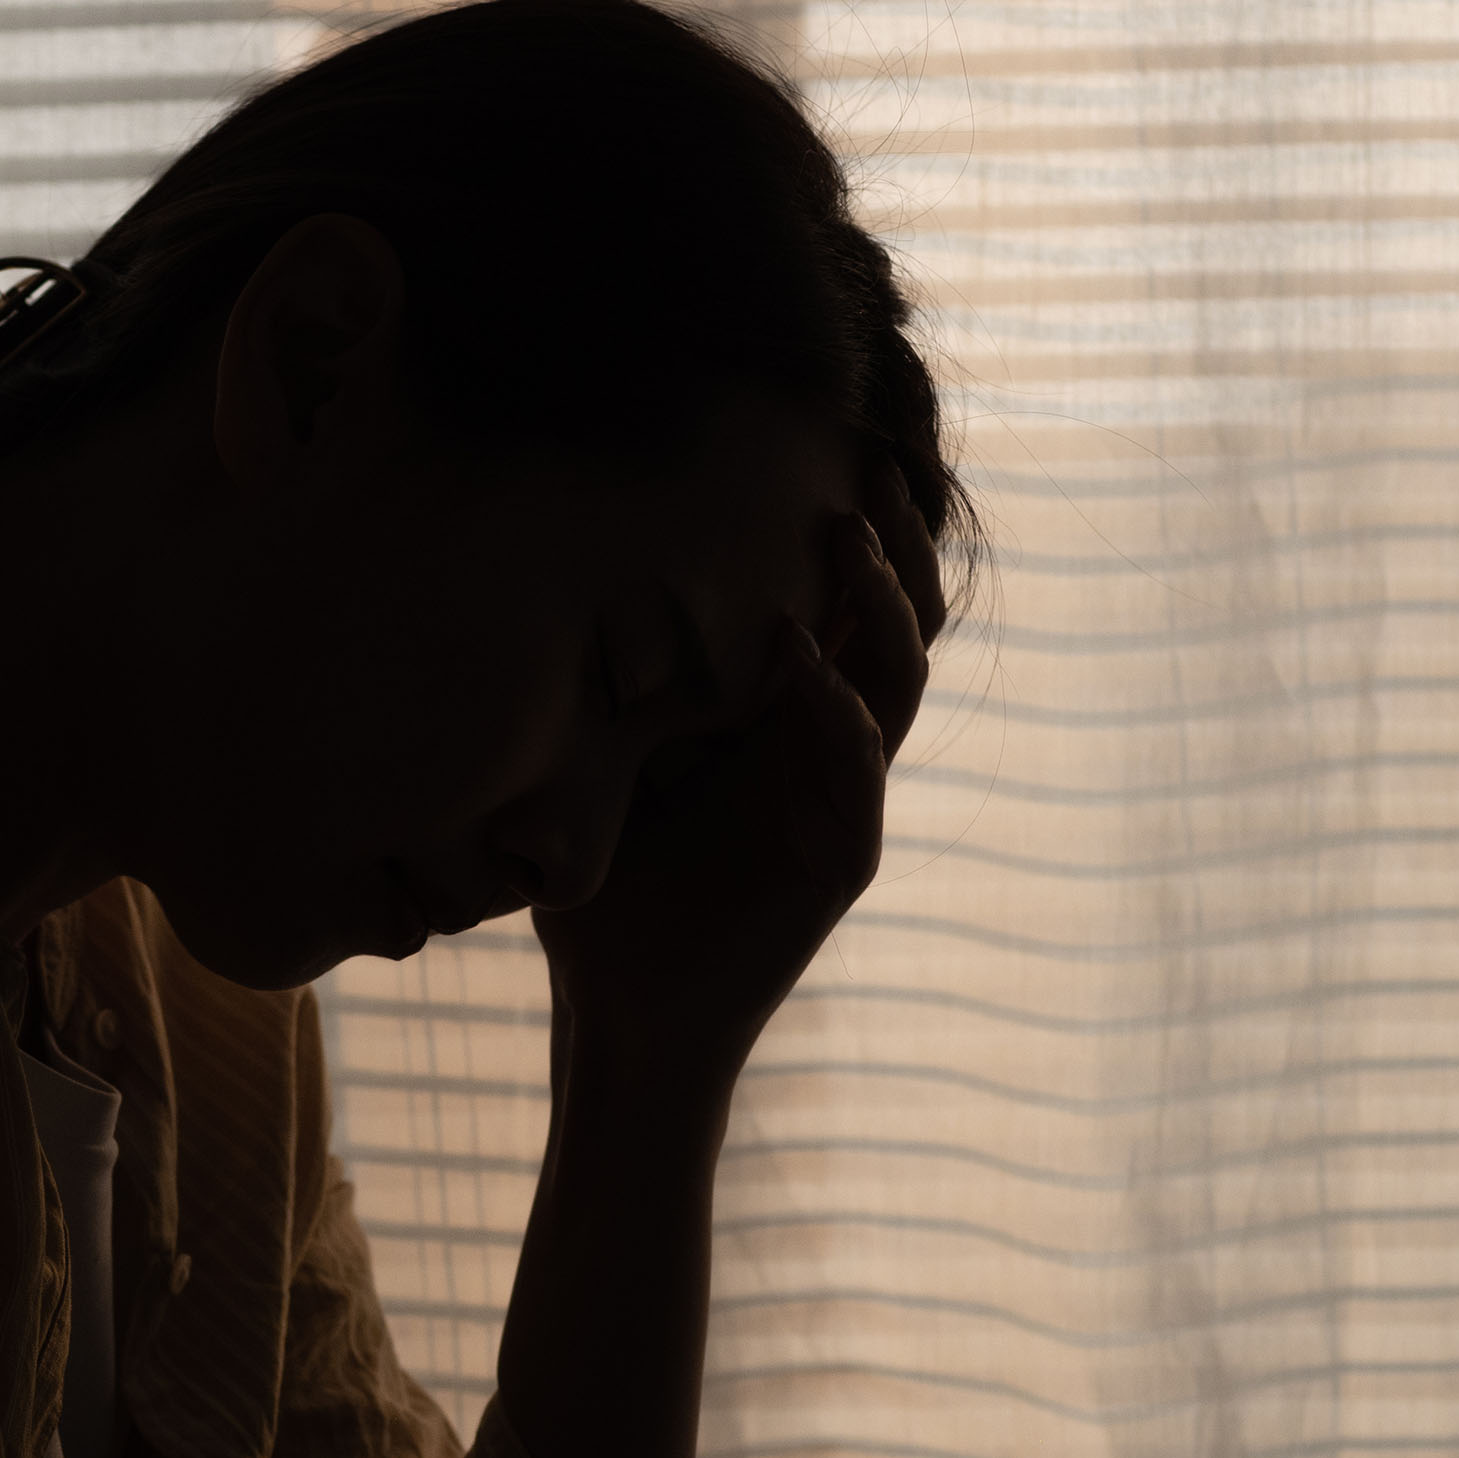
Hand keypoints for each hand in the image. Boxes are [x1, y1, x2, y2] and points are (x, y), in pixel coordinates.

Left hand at [532, 471, 936, 1079]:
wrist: (619, 1012)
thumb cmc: (605, 891)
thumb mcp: (599, 764)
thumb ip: (610, 686)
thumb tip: (559, 571)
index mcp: (784, 717)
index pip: (844, 605)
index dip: (859, 531)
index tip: (834, 445)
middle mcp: (829, 747)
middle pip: (896, 624)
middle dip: (891, 544)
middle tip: (865, 466)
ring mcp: (843, 803)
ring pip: (899, 684)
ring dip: (879, 609)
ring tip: (848, 542)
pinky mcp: (839, 862)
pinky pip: (860, 777)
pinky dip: (838, 715)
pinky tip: (801, 664)